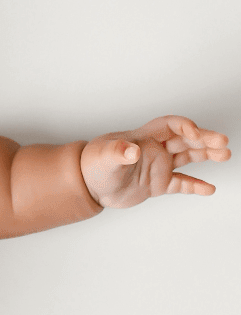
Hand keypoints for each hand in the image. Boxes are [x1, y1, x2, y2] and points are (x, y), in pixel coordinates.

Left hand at [80, 116, 229, 208]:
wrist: (88, 185)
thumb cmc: (93, 164)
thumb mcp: (104, 156)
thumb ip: (118, 152)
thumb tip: (132, 150)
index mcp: (144, 137)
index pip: (170, 125)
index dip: (184, 126)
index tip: (194, 133)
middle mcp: (155, 149)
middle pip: (185, 140)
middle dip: (204, 139)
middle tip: (223, 143)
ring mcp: (158, 166)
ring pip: (188, 157)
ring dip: (207, 155)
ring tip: (225, 155)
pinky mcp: (158, 184)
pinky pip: (181, 183)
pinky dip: (195, 186)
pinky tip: (208, 189)